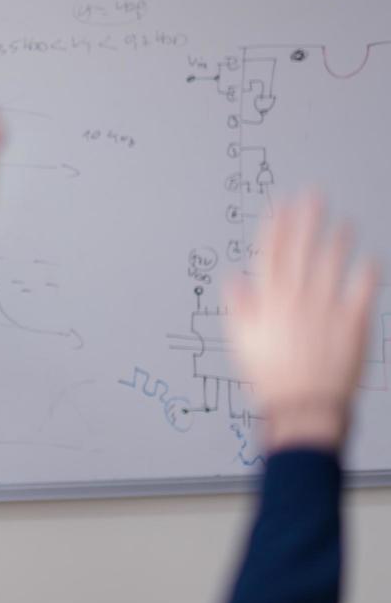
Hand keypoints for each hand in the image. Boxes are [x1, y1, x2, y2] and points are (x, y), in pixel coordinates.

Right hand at [225, 196, 376, 452]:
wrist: (302, 406)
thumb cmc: (269, 377)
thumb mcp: (242, 341)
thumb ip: (240, 306)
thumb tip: (234, 280)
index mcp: (269, 302)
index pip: (271, 254)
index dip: (276, 227)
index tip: (281, 204)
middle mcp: (297, 300)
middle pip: (301, 252)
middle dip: (306, 221)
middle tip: (313, 196)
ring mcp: (325, 310)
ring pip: (331, 267)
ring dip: (337, 242)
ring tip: (342, 223)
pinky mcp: (352, 324)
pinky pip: (361, 293)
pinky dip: (365, 275)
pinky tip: (369, 261)